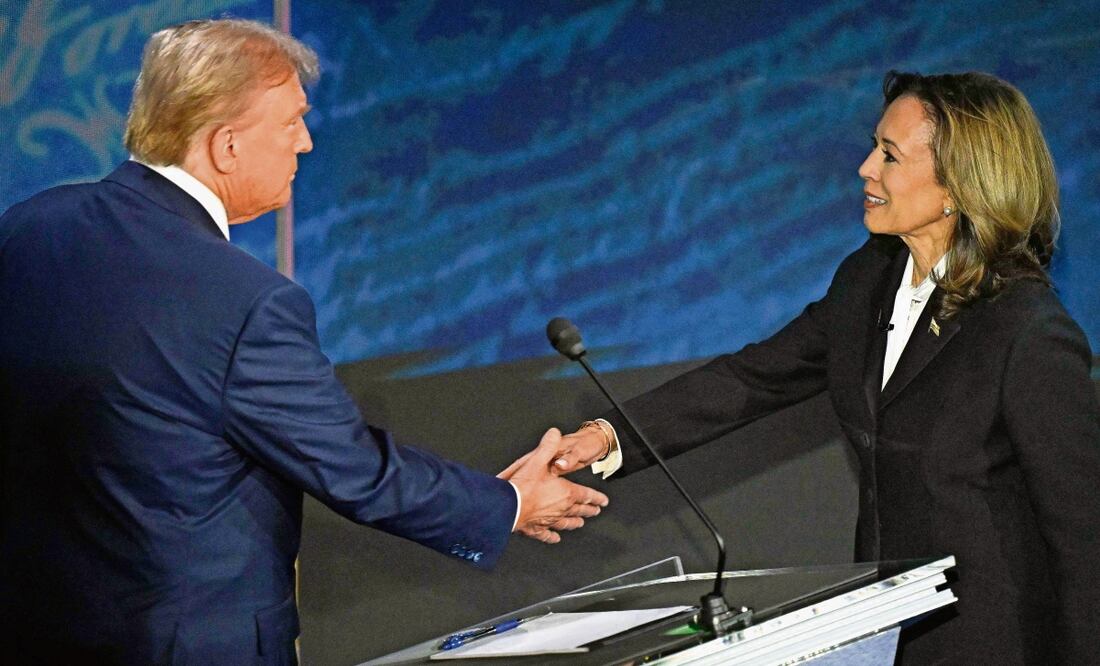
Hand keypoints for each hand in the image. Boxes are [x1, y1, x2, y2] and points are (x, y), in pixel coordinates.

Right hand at [498, 428, 608, 543]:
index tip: (604, 501)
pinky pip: (546, 534)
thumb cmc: (524, 487)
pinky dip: (551, 536)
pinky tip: (555, 538)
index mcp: (565, 493)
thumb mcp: (538, 460)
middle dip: (588, 510)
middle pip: (579, 510)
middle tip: (596, 511)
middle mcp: (560, 508)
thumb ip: (548, 445)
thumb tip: (555, 433)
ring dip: (573, 523)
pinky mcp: (536, 529)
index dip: (597, 497)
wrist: (508, 507)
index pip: (586, 495)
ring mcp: (549, 520)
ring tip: (579, 524)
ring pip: (566, 523)